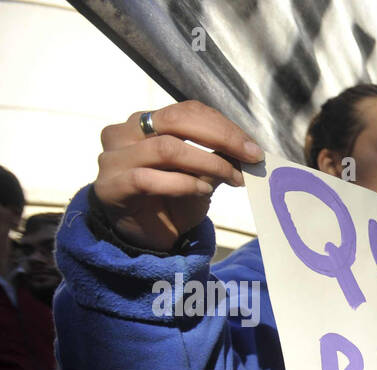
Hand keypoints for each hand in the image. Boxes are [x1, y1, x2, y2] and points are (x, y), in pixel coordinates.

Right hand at [93, 101, 262, 251]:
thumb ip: (219, 159)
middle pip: (177, 120)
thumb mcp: (202, 176)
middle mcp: (125, 133)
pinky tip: (203, 192)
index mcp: (146, 122)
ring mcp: (113, 158)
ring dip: (207, 163)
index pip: (187, 112)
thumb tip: (249, 150)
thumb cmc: (174, 201)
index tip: (253, 149)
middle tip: (250, 157)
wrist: (149, 238)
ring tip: (232, 178)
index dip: (224, 127)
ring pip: (165, 148)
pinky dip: (182, 183)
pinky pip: (147, 179)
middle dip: (221, 137)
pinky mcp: (110, 186)